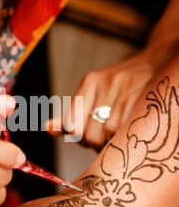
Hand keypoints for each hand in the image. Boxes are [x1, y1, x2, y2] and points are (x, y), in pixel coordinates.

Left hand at [46, 51, 162, 149]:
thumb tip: (49, 128)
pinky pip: (125, 129)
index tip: (89, 138)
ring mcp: (123, 89)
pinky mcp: (140, 96)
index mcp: (89, 82)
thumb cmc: (122, 85)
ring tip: (119, 135)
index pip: (72, 125)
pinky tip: (129, 131)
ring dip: (113, 142)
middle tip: (106, 139)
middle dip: (97, 143)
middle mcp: (104, 83)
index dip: (80, 139)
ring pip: (108, 133)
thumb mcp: (95, 94)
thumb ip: (73, 114)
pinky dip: (125, 136)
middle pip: (90, 133)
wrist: (157, 62)